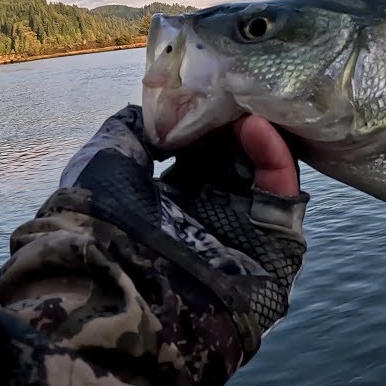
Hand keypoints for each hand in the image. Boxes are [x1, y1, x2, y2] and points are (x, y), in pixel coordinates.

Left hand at [59, 105, 309, 346]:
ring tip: (248, 103)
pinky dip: (276, 161)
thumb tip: (153, 111)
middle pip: (240, 161)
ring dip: (260, 136)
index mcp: (169, 206)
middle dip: (240, 123)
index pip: (203, 154)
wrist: (115, 297)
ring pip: (267, 176)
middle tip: (238, 88)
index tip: (209, 87)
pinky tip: (257, 127)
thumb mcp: (103, 163)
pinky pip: (283, 201)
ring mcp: (244, 237)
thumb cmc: (101, 227)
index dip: (209, 120)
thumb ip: (129, 131)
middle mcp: (208, 220)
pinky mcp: (275, 253)